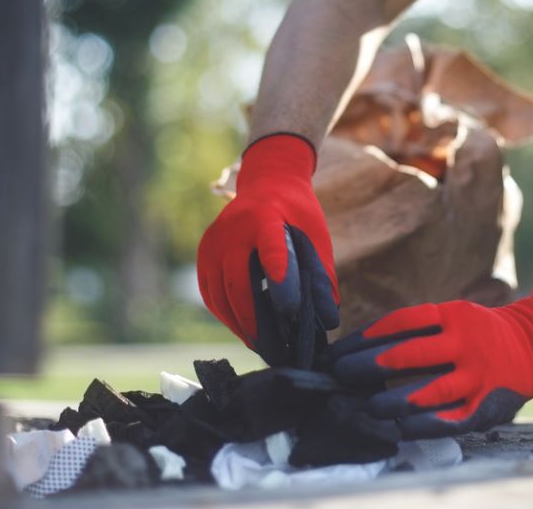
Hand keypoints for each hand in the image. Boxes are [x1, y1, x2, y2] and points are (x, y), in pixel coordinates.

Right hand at [197, 132, 338, 366]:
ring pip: (221, 294)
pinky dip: (227, 316)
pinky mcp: (204, 254)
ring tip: (263, 347)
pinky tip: (245, 331)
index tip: (291, 311)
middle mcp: (233, 228)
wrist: (267, 180)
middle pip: (239, 282)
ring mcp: (213, 241)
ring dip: (241, 325)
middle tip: (277, 351)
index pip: (272, 250)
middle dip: (257, 322)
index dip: (280, 280)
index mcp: (266, 217)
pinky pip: (211, 293)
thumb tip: (328, 319)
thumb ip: (321, 273)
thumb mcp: (316, 233)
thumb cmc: (297, 212)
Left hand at [327, 290, 532, 436]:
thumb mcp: (454, 317)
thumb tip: (364, 349)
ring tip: (367, 407)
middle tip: (339, 375)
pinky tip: (400, 429)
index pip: (401, 323)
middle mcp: (465, 343)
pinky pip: (453, 419)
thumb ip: (420, 331)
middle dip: (369, 365)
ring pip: (430, 390)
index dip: (366, 337)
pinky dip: (425, 425)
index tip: (338, 350)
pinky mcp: (488, 405)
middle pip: (410, 354)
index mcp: (453, 316)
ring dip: (394, 400)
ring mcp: (478, 376)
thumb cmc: (479, 333)